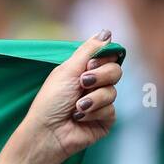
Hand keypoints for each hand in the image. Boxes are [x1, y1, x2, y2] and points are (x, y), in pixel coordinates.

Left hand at [21, 29, 122, 163]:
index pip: (107, 57)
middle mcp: (93, 85)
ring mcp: (100, 103)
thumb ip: (89, 51)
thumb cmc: (50, 101)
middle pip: (116, 71)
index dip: (103, 59)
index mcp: (82, 71)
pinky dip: (94, 112)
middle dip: (100, 77)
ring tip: (76, 107)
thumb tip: (107, 32)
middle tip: (83, 83)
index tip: (89, 65)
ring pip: (113, 91)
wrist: (46, 132)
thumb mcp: (67, 70)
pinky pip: (112, 110)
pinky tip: (79, 118)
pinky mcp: (105, 120)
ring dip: (93, 98)